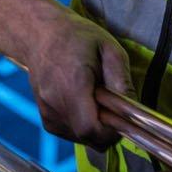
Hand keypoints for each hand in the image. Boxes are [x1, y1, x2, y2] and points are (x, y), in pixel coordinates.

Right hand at [18, 9, 131, 148]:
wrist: (40, 33)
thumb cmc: (76, 37)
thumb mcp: (109, 48)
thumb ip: (121, 79)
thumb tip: (131, 109)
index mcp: (72, 84)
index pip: (90, 128)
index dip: (111, 132)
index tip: (122, 120)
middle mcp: (54, 101)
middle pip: (86, 137)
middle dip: (106, 131)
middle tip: (113, 109)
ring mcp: (47, 111)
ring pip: (79, 138)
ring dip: (95, 128)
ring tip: (96, 101)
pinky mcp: (45, 117)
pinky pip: (69, 133)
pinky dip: (82, 126)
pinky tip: (84, 104)